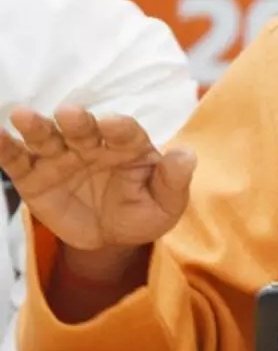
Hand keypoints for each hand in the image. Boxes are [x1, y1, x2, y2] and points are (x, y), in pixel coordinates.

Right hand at [0, 106, 194, 256]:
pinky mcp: (33, 175)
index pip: (126, 133)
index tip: (112, 123)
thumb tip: (186, 156)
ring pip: (47, 138)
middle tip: (69, 113)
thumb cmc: (143, 212)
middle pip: (83, 130)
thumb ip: (174, 181)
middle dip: (77, 121)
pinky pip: (16, 160)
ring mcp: (61, 158)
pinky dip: (4, 148)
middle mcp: (93, 145)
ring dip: (36, 126)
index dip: (120, 127)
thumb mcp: (166, 205)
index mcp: (129, 147)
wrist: (111, 237)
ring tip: (23, 115)